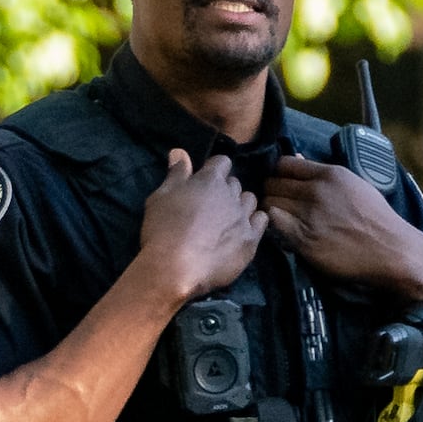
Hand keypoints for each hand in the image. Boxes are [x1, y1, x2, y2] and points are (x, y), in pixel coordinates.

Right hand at [138, 150, 264, 302]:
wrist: (175, 269)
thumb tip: (180, 151)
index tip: (203, 183)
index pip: (222, 162)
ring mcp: (244, 218)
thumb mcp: (160, 197)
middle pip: (235, 183)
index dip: (213, 170)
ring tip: (227, 219)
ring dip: (240, 205)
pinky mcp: (251, 241)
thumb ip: (175, 174)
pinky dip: (254, 222)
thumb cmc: (163, 230)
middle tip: (210, 205)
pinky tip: (242, 231)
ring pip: (250, 201)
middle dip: (225, 189)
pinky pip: (262, 222)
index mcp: (210, 180)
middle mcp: (231, 194)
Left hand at [260, 157, 422, 297]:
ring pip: (270, 202)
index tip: (283, 184)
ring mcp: (309, 215)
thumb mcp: (355, 185)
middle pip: (273, 183)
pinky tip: (283, 230)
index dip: (279, 174)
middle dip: (273, 192)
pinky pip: (274, 224)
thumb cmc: (376, 219)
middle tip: (280, 204)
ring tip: (281, 218)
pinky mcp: (304, 239)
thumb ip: (324, 174)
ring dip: (271, 209)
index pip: (285, 164)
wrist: (391, 250)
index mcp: (330, 174)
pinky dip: (274, 225)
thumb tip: (298, 160)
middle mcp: (317, 191)